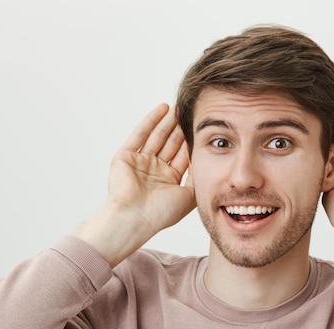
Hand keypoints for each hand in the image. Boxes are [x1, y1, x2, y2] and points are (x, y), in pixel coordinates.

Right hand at [73, 103, 195, 265]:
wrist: (134, 218)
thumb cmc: (161, 213)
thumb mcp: (189, 195)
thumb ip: (198, 177)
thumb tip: (208, 159)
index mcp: (168, 181)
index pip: (182, 155)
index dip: (191, 141)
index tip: (202, 127)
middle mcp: (154, 171)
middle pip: (170, 143)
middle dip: (180, 127)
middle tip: (190, 110)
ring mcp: (139, 163)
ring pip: (156, 137)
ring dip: (167, 121)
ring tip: (178, 106)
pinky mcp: (125, 157)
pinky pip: (139, 135)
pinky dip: (150, 121)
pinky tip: (162, 108)